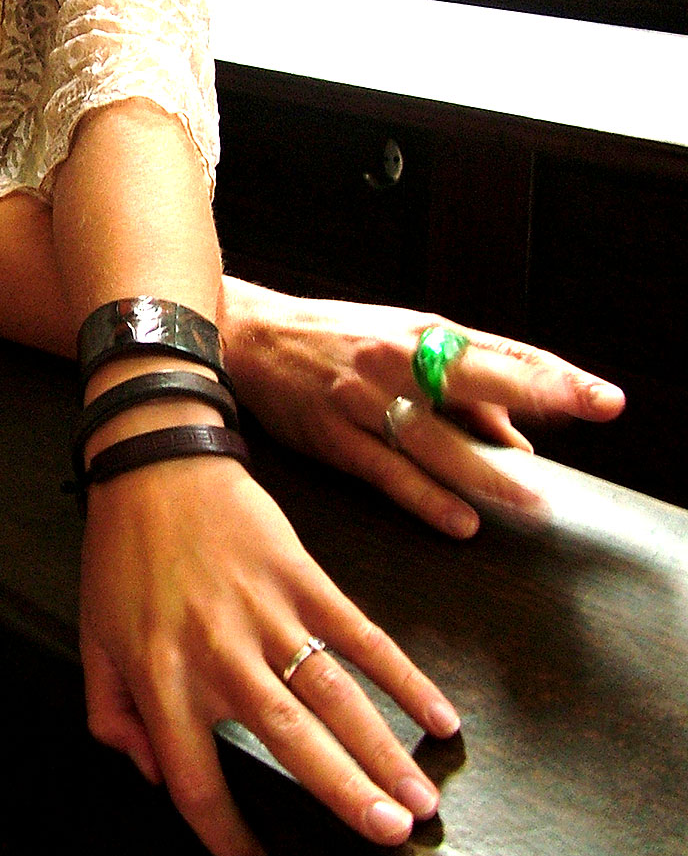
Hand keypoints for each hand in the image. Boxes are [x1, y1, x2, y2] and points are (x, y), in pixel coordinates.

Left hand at [79, 454, 459, 855]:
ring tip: (421, 801)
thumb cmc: (122, 553)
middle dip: (346, 795)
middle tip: (392, 836)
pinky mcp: (302, 577)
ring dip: (384, 750)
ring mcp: (268, 613)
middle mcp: (220, 654)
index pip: (196, 782)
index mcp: (161, 678)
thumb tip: (153, 775)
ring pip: (335, 695)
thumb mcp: (93, 638)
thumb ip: (111, 717)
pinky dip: (403, 675)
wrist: (156, 463)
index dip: (225, 839)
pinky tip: (439, 714)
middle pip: (292, 741)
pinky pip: (361, 633)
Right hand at [221, 277, 624, 537]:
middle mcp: (399, 360)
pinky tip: (463, 521)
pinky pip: (390, 473)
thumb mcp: (399, 345)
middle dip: (543, 397)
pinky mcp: (335, 436)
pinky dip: (429, 499)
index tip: (604, 397)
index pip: (504, 353)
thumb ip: (460, 388)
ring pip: (439, 441)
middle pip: (481, 380)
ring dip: (490, 473)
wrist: (250, 337)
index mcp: (423, 334)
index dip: (557, 375)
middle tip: (592, 413)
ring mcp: (366, 398)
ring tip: (533, 502)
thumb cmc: (334, 341)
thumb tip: (518, 435)